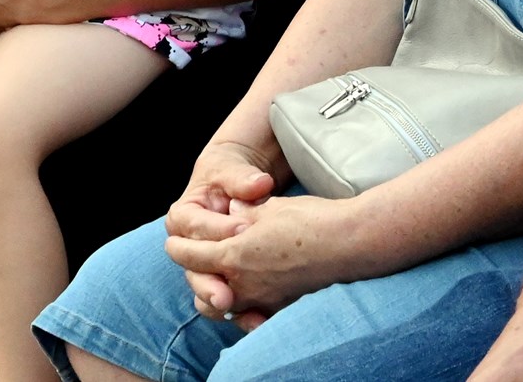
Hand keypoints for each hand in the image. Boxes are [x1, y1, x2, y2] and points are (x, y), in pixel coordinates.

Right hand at [161, 141, 280, 323]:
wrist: (238, 185)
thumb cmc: (229, 172)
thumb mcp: (230, 168)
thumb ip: (241, 178)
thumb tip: (258, 185)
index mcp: (182, 216)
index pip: (194, 226)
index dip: (218, 228)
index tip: (245, 227)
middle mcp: (187, 246)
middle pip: (191, 268)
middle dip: (209, 281)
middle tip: (227, 292)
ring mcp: (204, 267)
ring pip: (203, 289)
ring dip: (217, 301)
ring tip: (235, 310)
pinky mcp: (223, 280)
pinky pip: (224, 301)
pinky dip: (239, 312)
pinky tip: (257, 320)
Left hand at [165, 182, 354, 325]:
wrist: (350, 244)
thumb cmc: (309, 220)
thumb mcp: (268, 208)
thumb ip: (242, 213)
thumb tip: (230, 211)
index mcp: (234, 255)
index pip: (191, 255)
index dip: (179, 247)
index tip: (173, 242)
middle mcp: (244, 284)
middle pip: (202, 285)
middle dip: (193, 273)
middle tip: (189, 262)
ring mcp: (264, 300)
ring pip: (225, 305)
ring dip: (216, 292)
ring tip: (214, 281)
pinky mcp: (283, 308)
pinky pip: (251, 313)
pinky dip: (243, 307)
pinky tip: (245, 299)